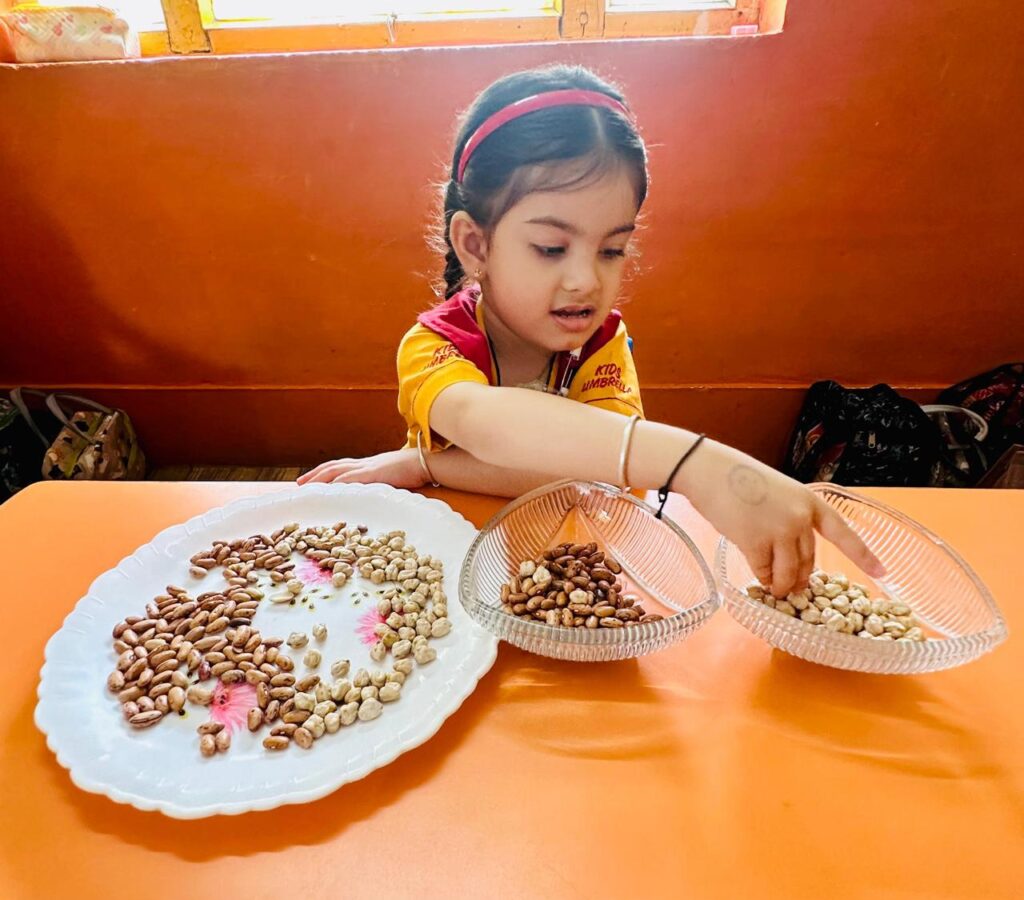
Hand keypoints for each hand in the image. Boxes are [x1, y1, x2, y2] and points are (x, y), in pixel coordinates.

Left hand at [297, 449, 427, 489]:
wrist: (425, 461)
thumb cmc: (415, 470)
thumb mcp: (394, 476)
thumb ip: (383, 482)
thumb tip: (376, 491)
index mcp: (369, 464)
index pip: (341, 466)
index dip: (324, 472)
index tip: (311, 480)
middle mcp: (364, 464)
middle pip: (333, 467)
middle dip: (315, 475)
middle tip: (299, 484)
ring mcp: (367, 468)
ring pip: (336, 471)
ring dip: (319, 479)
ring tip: (306, 487)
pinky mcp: (372, 474)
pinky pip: (349, 480)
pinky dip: (336, 485)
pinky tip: (326, 491)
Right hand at [680, 442, 884, 597]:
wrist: (709, 470)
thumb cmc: (737, 478)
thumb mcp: (777, 492)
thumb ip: (789, 517)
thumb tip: (787, 552)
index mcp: (810, 501)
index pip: (843, 532)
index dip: (864, 556)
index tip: (883, 573)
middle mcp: (800, 517)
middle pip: (809, 560)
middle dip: (802, 578)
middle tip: (795, 588)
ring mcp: (779, 530)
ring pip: (789, 572)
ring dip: (783, 585)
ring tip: (776, 589)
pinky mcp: (755, 542)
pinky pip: (764, 571)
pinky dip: (762, 578)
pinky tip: (759, 578)